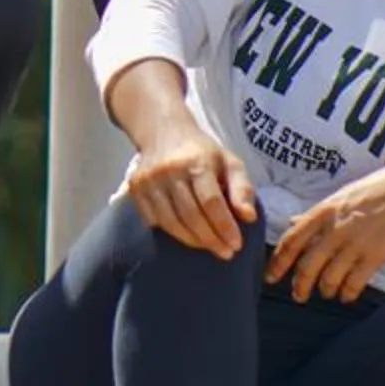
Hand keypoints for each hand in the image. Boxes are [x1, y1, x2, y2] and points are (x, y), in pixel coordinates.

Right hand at [124, 116, 260, 258]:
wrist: (163, 133)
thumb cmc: (203, 153)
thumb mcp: (229, 162)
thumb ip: (242, 189)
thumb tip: (249, 217)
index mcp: (197, 161)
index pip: (211, 202)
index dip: (224, 227)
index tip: (236, 245)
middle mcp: (169, 170)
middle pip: (191, 215)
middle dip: (211, 239)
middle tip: (225, 252)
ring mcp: (149, 180)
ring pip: (171, 222)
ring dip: (192, 241)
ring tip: (208, 246)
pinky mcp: (135, 189)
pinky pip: (153, 221)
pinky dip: (171, 232)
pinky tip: (186, 234)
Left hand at [265, 160, 384, 303]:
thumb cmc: (381, 188)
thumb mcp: (343, 194)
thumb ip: (318, 213)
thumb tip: (294, 222)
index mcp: (325, 210)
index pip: (292, 240)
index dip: (278, 262)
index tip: (270, 277)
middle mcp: (336, 228)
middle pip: (307, 265)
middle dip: (300, 285)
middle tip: (299, 296)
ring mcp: (356, 243)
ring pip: (329, 277)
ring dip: (325, 290)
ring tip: (327, 293)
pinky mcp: (377, 256)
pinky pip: (354, 283)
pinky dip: (347, 293)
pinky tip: (347, 295)